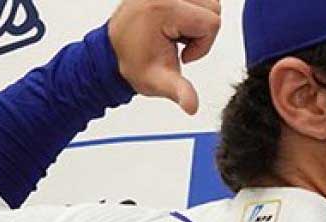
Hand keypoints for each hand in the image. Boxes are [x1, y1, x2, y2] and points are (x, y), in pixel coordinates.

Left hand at [108, 0, 221, 114]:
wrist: (112, 52)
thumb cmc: (134, 64)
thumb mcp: (159, 81)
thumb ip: (179, 92)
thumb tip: (192, 107)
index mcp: (164, 8)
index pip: (212, 22)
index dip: (203, 45)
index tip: (182, 54)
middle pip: (213, 7)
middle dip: (201, 30)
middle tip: (178, 42)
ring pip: (208, 0)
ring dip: (198, 19)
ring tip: (176, 33)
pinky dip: (192, 10)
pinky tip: (176, 24)